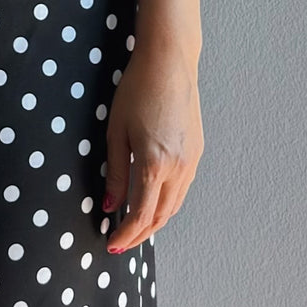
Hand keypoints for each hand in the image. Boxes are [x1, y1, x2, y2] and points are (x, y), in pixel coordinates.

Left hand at [103, 40, 202, 252]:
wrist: (170, 63)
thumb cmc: (138, 91)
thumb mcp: (116, 133)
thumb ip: (115, 173)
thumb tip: (110, 205)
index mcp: (154, 164)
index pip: (140, 215)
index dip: (126, 234)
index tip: (112, 244)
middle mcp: (178, 167)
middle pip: (160, 216)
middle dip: (140, 235)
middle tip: (122, 243)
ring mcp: (191, 160)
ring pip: (174, 205)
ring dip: (154, 222)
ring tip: (135, 229)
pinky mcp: (197, 152)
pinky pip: (182, 189)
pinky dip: (166, 204)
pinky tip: (152, 203)